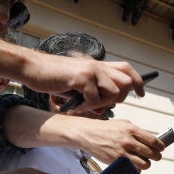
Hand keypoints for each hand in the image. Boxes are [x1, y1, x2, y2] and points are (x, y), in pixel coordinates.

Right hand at [0, 38, 144, 112]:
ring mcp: (91, 71)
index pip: (127, 70)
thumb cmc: (54, 77)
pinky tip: (75, 106)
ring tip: (85, 106)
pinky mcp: (82, 78)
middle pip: (126, 84)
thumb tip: (106, 107)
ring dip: (101, 104)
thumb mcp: (79, 83)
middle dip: (118, 99)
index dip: (138, 82)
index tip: (141, 94)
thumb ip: (94, 90)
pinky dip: (86, 107)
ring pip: (114, 93)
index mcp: (99, 66)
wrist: (32, 68)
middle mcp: (98, 66)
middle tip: (100, 105)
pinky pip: (95, 99)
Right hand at [69, 119, 163, 169]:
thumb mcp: (123, 124)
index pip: (153, 141)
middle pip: (151, 153)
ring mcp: (122, 152)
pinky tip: (135, 165)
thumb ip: (136, 131)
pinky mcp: (116, 161)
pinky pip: (133, 168)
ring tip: (145, 162)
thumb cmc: (106, 129)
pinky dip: (136, 168)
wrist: (88, 134)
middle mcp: (128, 141)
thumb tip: (150, 139)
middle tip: (156, 157)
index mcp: (132, 130)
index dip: (160, 146)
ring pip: (144, 163)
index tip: (161, 148)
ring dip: (147, 164)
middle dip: (156, 156)